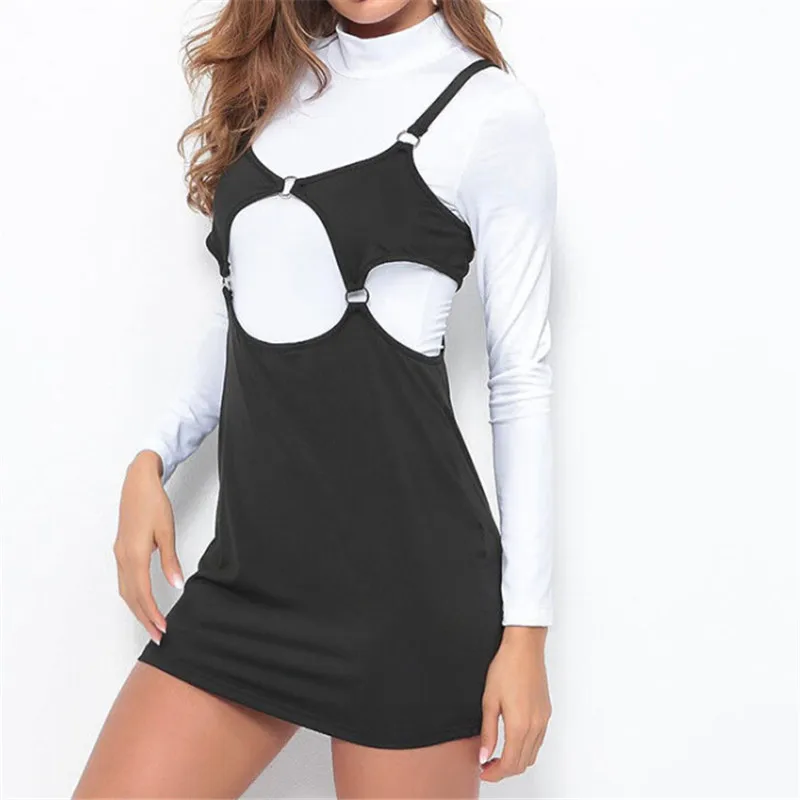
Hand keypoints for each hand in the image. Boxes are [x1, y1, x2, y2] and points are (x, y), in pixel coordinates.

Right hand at [113, 450, 183, 643]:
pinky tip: (142, 601)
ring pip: (126, 591)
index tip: (164, 629)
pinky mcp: (121, 550)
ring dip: (138, 609)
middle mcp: (123, 558)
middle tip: (159, 637)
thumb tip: (177, 585)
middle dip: (145, 619)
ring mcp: (119, 554)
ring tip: (152, 624)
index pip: (143, 594)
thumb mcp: (167, 531)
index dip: (153, 614)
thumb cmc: (153, 503)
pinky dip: (133, 596)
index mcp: (134, 555)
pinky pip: (125, 580)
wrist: (137, 483)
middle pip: (132, 597)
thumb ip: (170, 560)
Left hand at [479, 626, 550, 781]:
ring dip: (515, 761)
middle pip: (522, 763)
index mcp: (520, 725)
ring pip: (532, 754)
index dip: (494, 773)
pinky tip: (512, 741)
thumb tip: (483, 754)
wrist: (524, 648)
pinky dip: (525, 749)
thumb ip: (488, 732)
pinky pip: (538, 741)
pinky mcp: (546, 713)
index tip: (483, 771)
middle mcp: (535, 726)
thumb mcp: (489, 701)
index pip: (509, 764)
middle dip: (504, 770)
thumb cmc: (506, 667)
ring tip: (497, 755)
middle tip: (487, 765)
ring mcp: (543, 720)